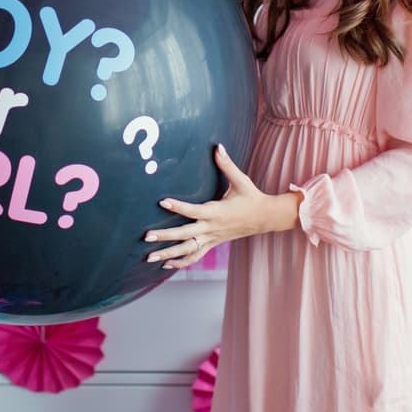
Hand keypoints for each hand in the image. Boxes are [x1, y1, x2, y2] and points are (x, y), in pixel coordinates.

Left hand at [144, 144, 300, 269]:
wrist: (265, 218)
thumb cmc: (252, 197)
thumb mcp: (241, 181)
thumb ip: (227, 164)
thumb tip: (218, 146)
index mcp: (217, 212)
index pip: (193, 210)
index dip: (178, 206)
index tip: (162, 201)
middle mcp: (212, 228)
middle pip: (185, 235)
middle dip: (165, 236)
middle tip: (146, 236)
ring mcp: (212, 238)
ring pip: (188, 250)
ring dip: (168, 255)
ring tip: (149, 257)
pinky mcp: (213, 244)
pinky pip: (195, 256)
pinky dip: (181, 262)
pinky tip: (166, 265)